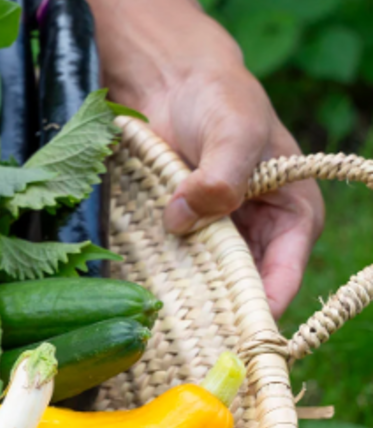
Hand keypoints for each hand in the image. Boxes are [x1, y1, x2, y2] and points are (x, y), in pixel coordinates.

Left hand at [114, 45, 323, 318]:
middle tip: (181, 344)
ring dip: (180, 304)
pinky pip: (171, 269)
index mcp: (293, 218)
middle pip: (240, 294)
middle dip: (215, 318)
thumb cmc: (218, 99)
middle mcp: (259, 238)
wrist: (170, 83)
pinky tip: (134, 302)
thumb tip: (187, 217)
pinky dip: (157, 281)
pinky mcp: (180, 236)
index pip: (283, 279)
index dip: (259, 313)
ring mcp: (216, 240)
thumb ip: (221, 174)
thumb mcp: (232, 130)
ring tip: (153, 332)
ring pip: (204, 288)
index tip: (229, 342)